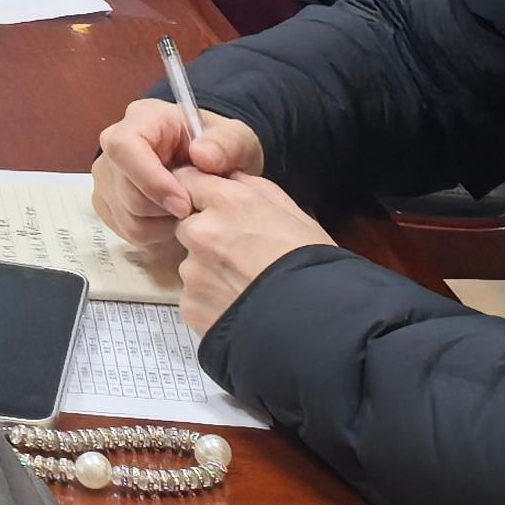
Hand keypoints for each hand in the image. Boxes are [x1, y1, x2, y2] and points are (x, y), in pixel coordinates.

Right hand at [88, 95, 269, 273]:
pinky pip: (128, 232)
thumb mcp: (237, 139)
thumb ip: (227, 144)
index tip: (184, 205)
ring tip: (190, 214)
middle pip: (127, 191)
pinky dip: (157, 236)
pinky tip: (176, 221)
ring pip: (128, 218)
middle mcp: (115, 146)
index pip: (125, 147)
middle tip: (197, 210)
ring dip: (164, 226)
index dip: (151, 180)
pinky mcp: (109, 204)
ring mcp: (108, 177)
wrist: (209, 165)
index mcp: (142, 119)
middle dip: (166, 210)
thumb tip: (201, 156)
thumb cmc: (219, 148)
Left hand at [170, 168, 336, 334]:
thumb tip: (232, 179)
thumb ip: (255, 191)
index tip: (214, 209)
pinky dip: (211, 301)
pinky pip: (194, 296)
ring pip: (191, 263)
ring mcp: (192, 270)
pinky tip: (240, 306)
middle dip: (206, 236)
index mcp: (229, 202)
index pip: (189, 181)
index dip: (201, 195)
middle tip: (241, 257)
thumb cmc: (316, 269)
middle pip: (187, 225)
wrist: (318, 326)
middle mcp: (202, 231)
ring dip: (210, 271)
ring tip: (247, 287)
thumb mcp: (296, 215)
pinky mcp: (189, 304)